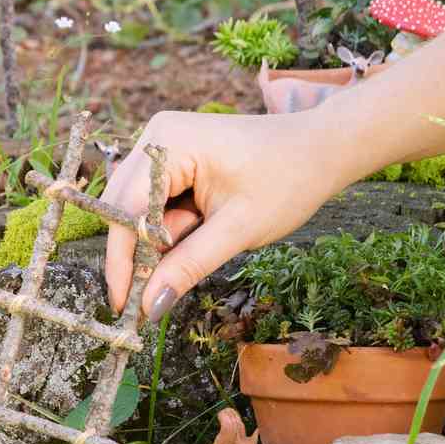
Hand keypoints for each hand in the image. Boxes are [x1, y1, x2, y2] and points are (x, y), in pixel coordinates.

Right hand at [101, 110, 342, 318]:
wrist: (323, 149)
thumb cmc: (288, 180)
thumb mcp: (238, 229)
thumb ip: (188, 265)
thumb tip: (149, 306)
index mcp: (167, 142)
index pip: (125, 210)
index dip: (121, 261)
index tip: (124, 306)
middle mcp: (156, 137)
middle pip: (124, 209)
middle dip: (140, 253)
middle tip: (151, 298)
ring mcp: (164, 145)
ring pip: (140, 210)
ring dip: (162, 240)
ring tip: (208, 242)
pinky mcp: (174, 158)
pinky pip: (158, 203)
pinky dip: (173, 228)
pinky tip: (204, 231)